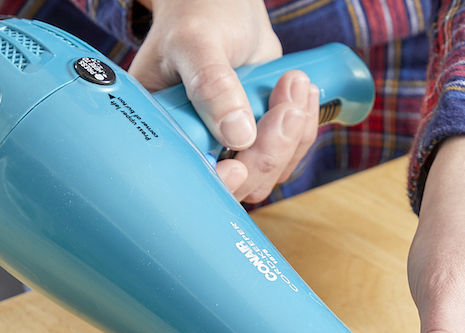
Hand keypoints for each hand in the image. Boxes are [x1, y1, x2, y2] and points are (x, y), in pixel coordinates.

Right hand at [130, 0, 319, 201]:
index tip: (236, 166)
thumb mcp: (197, 42)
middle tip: (284, 103)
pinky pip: (287, 155)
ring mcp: (228, 145)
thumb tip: (237, 135)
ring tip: (294, 85)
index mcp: (163, 127)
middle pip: (238, 182)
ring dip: (291, 138)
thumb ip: (212, 85)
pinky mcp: (258, 138)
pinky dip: (302, 129)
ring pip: (267, 173)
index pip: (189, 177)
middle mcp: (194, 144)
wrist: (226, 5)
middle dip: (268, 149)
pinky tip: (301, 93)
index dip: (216, 182)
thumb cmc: (198, 13)